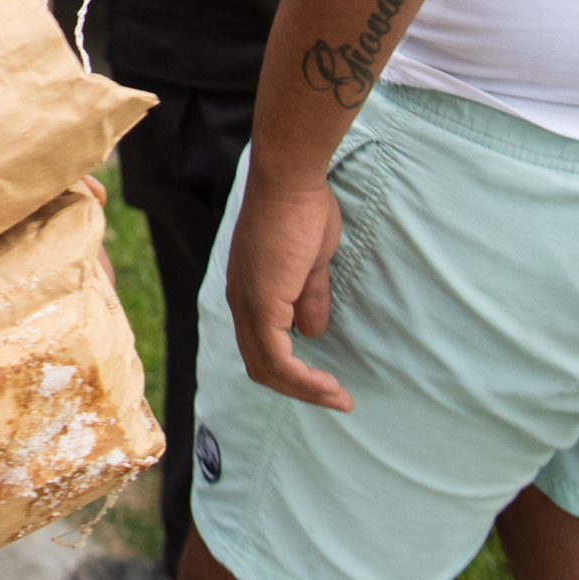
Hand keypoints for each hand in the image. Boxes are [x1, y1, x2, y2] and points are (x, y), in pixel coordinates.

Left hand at [223, 156, 352, 411]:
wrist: (290, 181)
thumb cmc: (302, 210)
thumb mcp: (309, 262)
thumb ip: (308, 296)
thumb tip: (313, 331)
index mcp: (249, 290)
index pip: (261, 346)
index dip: (292, 371)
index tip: (327, 382)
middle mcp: (240, 301)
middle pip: (261, 365)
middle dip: (300, 389)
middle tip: (336, 398)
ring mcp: (248, 303)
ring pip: (267, 367)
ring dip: (304, 390)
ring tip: (337, 398)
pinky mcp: (261, 303)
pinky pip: (277, 357)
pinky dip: (302, 378)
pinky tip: (326, 384)